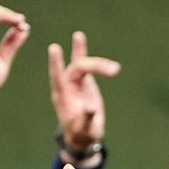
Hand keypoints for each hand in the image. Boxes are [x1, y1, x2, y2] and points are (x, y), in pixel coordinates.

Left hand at [48, 31, 119, 156]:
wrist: (84, 133)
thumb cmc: (82, 133)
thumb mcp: (84, 129)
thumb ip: (86, 119)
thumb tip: (91, 108)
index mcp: (62, 97)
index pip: (57, 77)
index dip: (56, 64)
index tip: (54, 48)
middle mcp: (66, 85)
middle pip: (77, 68)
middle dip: (95, 67)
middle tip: (114, 71)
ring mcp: (74, 81)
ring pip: (83, 65)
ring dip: (99, 65)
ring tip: (115, 69)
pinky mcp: (82, 79)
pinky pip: (81, 63)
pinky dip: (80, 49)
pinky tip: (78, 35)